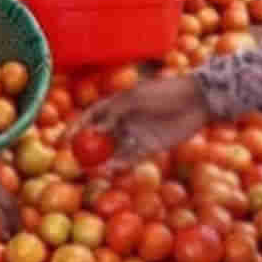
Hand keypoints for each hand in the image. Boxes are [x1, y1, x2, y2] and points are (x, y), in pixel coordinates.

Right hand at [66, 75, 211, 170]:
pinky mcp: (150, 145)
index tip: (65, 140)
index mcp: (118, 103)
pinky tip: (112, 169)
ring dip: (103, 158)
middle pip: (101, 135)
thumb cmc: (164, 93)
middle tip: (77, 160)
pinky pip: (132, 157)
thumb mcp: (136, 99)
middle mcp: (124, 119)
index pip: (91, 115)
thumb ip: (115, 114)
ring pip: (115, 149)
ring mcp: (137, 133)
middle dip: (88, 148)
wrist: (196, 100)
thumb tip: (96, 130)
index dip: (77, 127)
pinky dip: (121, 163)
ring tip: (93, 169)